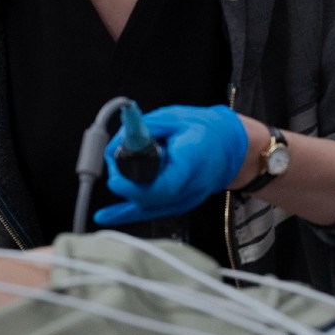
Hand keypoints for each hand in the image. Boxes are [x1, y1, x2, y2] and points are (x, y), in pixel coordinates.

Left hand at [94, 104, 247, 226]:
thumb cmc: (202, 130)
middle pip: (150, 198)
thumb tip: (116, 142)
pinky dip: (125, 213)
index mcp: (193, 162)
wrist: (228, 147)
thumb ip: (142, 129)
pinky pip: (149, 210)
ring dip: (126, 189)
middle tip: (114, 158)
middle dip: (124, 181)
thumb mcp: (172, 118)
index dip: (134, 185)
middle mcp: (190, 188)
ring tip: (120, 165)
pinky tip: (105, 216)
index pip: (163, 186)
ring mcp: (185, 200)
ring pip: (147, 205)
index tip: (114, 177)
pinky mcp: (178, 204)